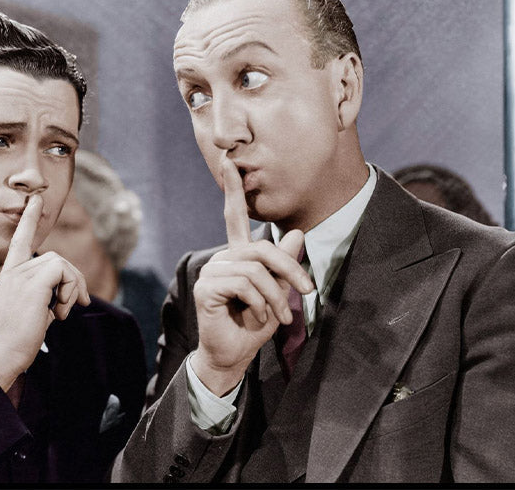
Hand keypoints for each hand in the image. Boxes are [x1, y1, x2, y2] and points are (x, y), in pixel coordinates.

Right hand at [0, 194, 89, 391]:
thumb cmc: (13, 342)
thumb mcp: (30, 312)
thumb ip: (44, 297)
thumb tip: (67, 296)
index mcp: (9, 276)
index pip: (19, 241)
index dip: (29, 220)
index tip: (36, 200)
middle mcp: (12, 273)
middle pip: (56, 258)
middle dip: (74, 280)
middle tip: (75, 305)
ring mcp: (20, 277)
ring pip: (61, 264)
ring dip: (71, 288)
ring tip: (61, 313)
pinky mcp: (31, 285)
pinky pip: (62, 272)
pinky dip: (69, 291)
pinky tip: (59, 313)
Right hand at [191, 158, 313, 395]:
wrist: (234, 354)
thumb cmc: (255, 324)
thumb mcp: (279, 293)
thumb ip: (284, 265)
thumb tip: (298, 233)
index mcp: (238, 255)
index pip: (234, 216)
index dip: (232, 189)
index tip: (229, 160)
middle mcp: (223, 258)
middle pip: (261, 248)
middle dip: (290, 269)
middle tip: (308, 292)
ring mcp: (212, 272)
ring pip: (255, 270)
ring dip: (276, 297)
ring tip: (281, 317)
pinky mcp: (206, 288)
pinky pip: (243, 285)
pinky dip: (260, 303)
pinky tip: (258, 316)